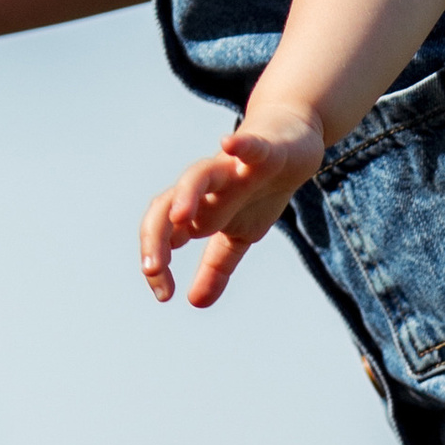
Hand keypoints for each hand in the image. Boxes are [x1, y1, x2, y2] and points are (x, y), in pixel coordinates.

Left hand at [140, 120, 324, 308]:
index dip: (157, 263)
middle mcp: (207, 189)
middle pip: (168, 205)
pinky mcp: (262, 150)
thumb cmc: (257, 189)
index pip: (163, 234)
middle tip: (153, 269)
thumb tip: (195, 302)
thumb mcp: (239, 236)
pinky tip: (227, 143)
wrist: (290, 142)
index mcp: (198, 211)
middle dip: (156, 235)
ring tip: (180, 217)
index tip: (162, 294)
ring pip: (199, 175)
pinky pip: (248, 145)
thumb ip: (216, 268)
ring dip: (187, 195)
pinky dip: (239, 145)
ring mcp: (231, 167)